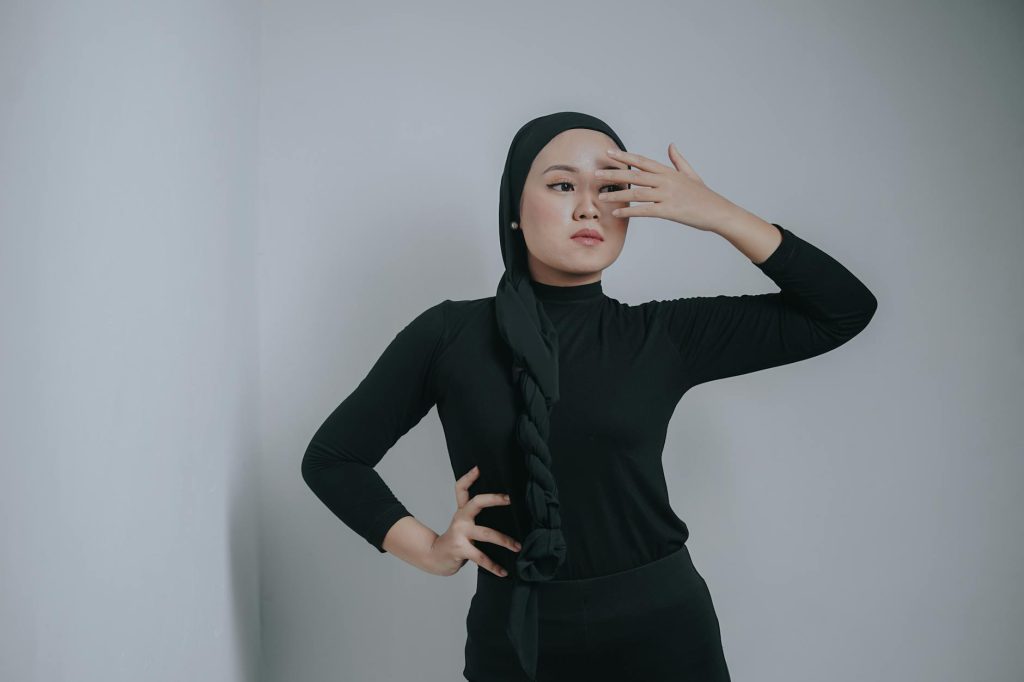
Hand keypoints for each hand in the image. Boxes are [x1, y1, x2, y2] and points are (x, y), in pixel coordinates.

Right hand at [426, 465, 521, 577]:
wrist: (435, 557)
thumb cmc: (456, 539)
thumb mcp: (462, 522)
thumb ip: (475, 515)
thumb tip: (503, 505)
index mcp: (462, 511)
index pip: (461, 488)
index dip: (468, 477)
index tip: (479, 468)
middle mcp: (460, 519)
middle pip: (477, 503)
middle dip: (495, 499)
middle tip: (510, 499)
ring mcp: (460, 533)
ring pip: (486, 534)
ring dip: (504, 540)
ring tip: (518, 546)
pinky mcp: (460, 549)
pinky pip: (481, 558)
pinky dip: (494, 566)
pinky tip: (504, 571)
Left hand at [596, 144, 740, 231]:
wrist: (718, 212)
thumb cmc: (704, 195)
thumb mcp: (691, 174)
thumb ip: (678, 160)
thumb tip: (670, 145)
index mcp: (669, 172)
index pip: (642, 161)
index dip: (624, 156)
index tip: (609, 153)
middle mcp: (666, 181)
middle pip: (635, 175)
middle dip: (614, 173)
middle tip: (596, 173)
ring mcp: (667, 196)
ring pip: (636, 193)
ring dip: (617, 194)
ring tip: (600, 196)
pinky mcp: (669, 211)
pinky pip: (644, 211)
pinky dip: (629, 211)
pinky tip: (616, 212)